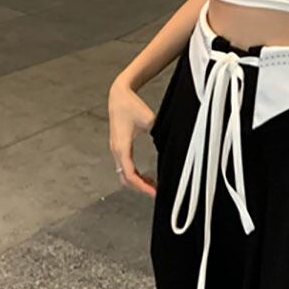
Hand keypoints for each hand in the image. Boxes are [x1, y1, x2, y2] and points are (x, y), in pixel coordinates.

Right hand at [108, 76, 157, 197]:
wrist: (118, 95)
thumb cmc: (132, 106)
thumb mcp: (150, 120)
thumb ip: (159, 134)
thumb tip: (172, 146)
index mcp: (122, 147)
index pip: (130, 175)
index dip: (143, 187)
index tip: (155, 192)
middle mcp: (116, 151)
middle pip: (126, 179)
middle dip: (141, 188)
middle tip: (157, 193)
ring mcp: (115, 150)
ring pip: (124, 175)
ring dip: (137, 183)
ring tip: (154, 187)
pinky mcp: (118, 148)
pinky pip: (124, 167)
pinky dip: (135, 175)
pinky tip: (147, 177)